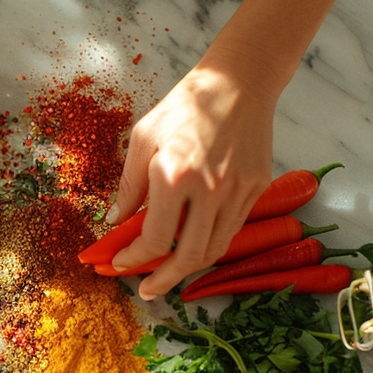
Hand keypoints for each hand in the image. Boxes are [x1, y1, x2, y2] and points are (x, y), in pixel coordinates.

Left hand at [108, 60, 275, 299]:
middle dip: (163, 279)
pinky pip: (232, 230)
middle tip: (147, 289)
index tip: (121, 263)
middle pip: (188, 256)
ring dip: (189, 269)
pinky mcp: (256, 189)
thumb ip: (129, 185)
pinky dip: (211, 244)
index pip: (154, 238)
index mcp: (174, 174)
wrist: (238, 83)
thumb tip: (116, 222)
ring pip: (214, 249)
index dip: (134, 258)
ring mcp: (237, 191)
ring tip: (169, 274)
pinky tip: (193, 246)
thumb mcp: (142, 138)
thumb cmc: (185, 106)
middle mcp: (208, 188)